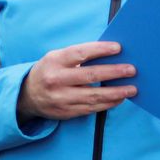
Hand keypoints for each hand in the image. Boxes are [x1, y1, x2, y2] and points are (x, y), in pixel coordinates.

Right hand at [18, 41, 136, 121]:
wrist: (27, 95)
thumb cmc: (48, 71)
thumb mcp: (56, 58)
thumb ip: (77, 56)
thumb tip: (109, 55)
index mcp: (54, 61)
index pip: (80, 53)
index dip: (100, 50)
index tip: (118, 48)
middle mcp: (56, 80)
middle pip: (90, 75)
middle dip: (114, 72)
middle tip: (131, 70)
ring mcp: (61, 98)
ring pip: (94, 95)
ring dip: (116, 92)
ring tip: (132, 88)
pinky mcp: (66, 112)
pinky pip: (91, 108)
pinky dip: (108, 103)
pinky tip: (119, 98)